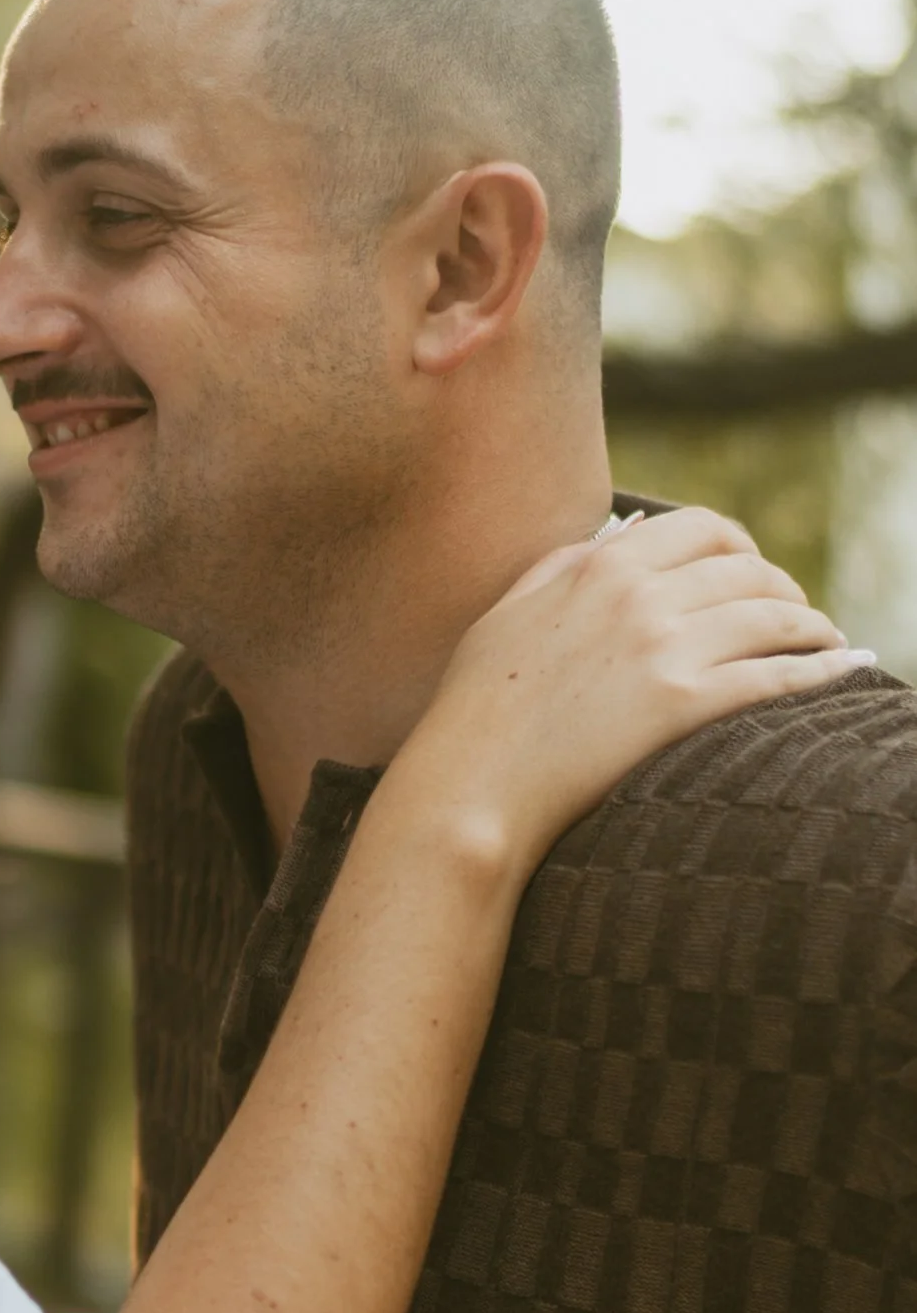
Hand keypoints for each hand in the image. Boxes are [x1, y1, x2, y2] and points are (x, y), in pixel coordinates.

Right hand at [391, 506, 866, 885]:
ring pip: (773, 616)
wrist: (471, 783)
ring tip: (826, 643)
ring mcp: (664, 649)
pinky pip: (777, 675)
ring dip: (811, 626)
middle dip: (783, 588)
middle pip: (749, 570)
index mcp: (601, 566)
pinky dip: (821, 669)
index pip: (704, 529)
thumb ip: (564, 565)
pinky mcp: (683, 705)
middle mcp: (639, 596)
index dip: (743, 547)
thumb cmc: (478, 706)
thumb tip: (617, 535)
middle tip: (795, 615)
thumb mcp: (510, 612)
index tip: (752, 572)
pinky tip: (841, 670)